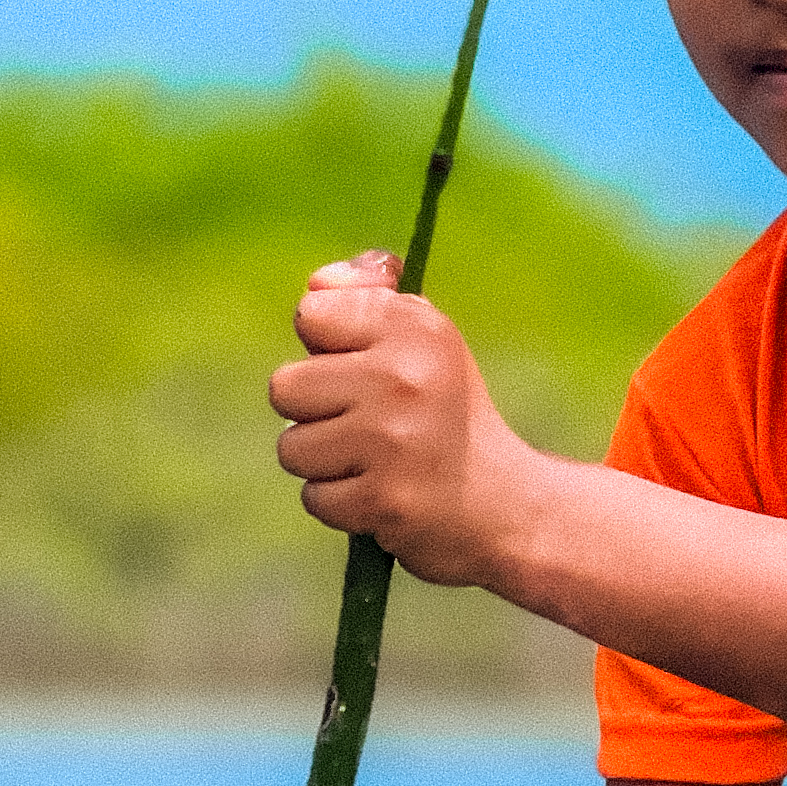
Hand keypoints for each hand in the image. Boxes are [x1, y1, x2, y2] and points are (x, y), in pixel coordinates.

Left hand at [269, 250, 516, 581]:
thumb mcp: (424, 338)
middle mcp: (403, 377)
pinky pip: (314, 497)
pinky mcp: (383, 498)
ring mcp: (392, 440)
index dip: (325, 346)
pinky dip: (342, 503)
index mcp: (414, 327)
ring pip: (292, 447)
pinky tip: (382, 492)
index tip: (362, 366)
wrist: (502, 500)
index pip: (311, 313)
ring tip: (374, 459)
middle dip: (314, 410)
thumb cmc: (445, 411)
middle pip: (284, 387)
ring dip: (324, 461)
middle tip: (367, 422)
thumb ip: (367, 296)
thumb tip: (320, 281)